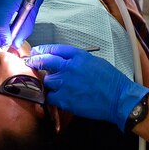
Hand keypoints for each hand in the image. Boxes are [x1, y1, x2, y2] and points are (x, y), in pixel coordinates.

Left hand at [27, 44, 148, 130]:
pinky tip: (55, 97)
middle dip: (35, 61)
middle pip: (45, 62)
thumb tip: (65, 63)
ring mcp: (66, 84)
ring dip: (48, 83)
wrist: (118, 98)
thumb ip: (78, 60)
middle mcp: (69, 68)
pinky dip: (51, 97)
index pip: (55, 49)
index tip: (36, 51)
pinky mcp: (65, 99)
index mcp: (78, 56)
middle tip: (29, 62)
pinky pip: (50, 97)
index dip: (43, 50)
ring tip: (52, 85)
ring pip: (47, 81)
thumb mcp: (95, 62)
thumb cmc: (111, 80)